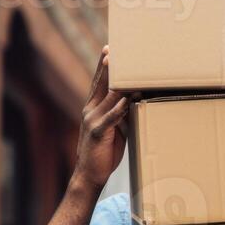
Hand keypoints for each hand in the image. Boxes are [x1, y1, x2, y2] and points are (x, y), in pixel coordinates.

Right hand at [74, 45, 129, 190]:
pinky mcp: (98, 132)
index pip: (99, 83)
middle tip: (114, 48)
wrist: (89, 175)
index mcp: (93, 108)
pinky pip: (111, 117)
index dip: (104, 67)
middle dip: (108, 66)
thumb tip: (135, 101)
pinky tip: (127, 98)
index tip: (110, 50)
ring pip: (107, 97)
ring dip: (117, 82)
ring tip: (125, 68)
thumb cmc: (104, 153)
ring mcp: (92, 120)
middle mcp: (90, 110)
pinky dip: (119, 107)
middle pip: (100, 84)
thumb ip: (120, 114)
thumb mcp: (113, 129)